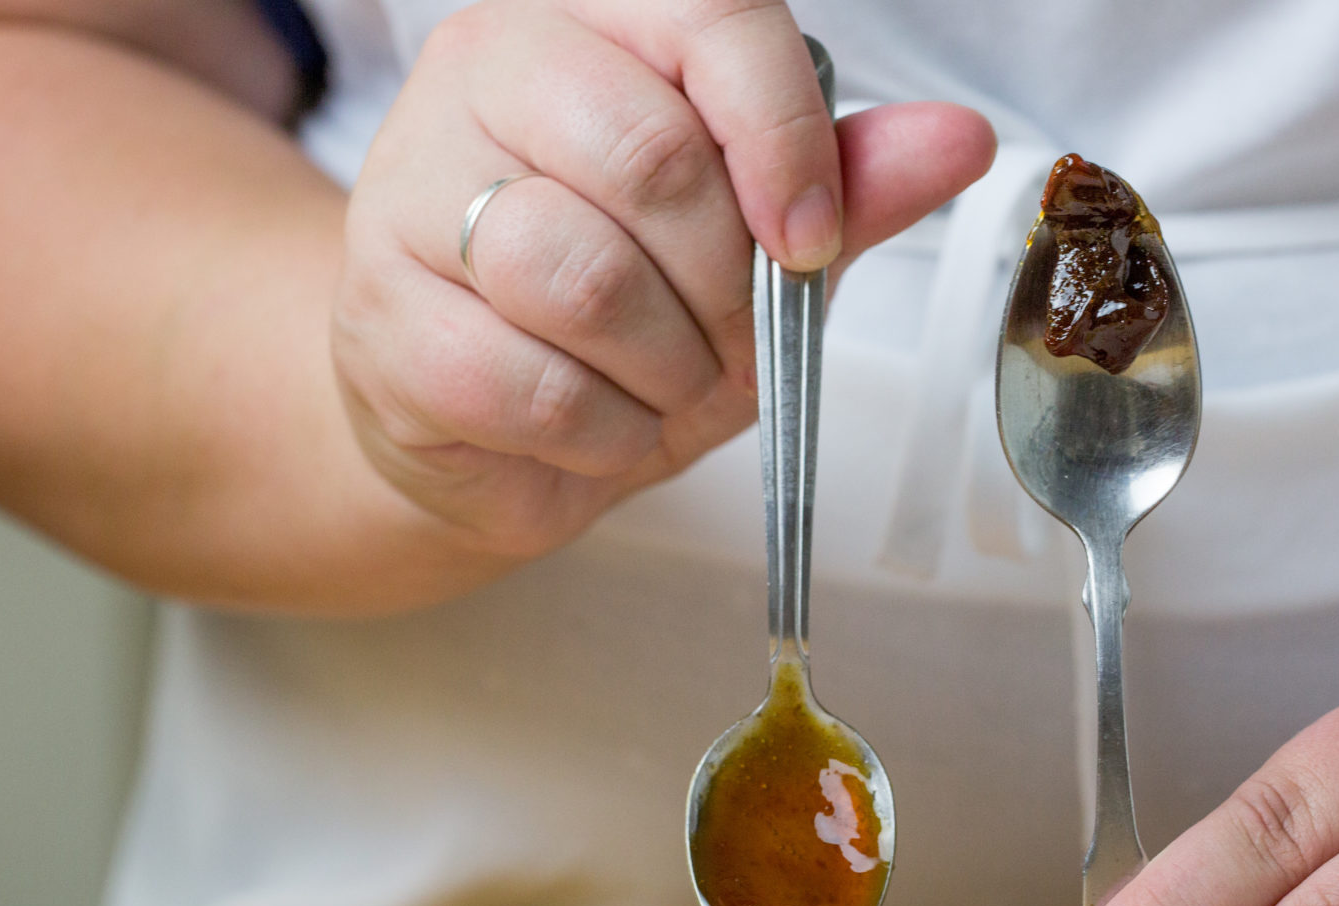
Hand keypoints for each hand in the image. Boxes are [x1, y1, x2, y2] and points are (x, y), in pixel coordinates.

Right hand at [331, 0, 993, 568]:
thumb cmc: (627, 316)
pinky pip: (532, 384)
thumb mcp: (755, 246)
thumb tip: (958, 140)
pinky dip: (602, 432)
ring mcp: (410, 191)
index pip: (711, 17)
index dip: (787, 137)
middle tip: (731, 337)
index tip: (810, 241)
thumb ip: (845, 187)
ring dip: (665, 367)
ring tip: (663, 382)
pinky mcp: (380, 317)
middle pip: (650, 157)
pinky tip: (599, 423)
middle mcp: (482, 75)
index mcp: (588, 19)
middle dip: (725, 285)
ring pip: (584, 277)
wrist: (490, 421)